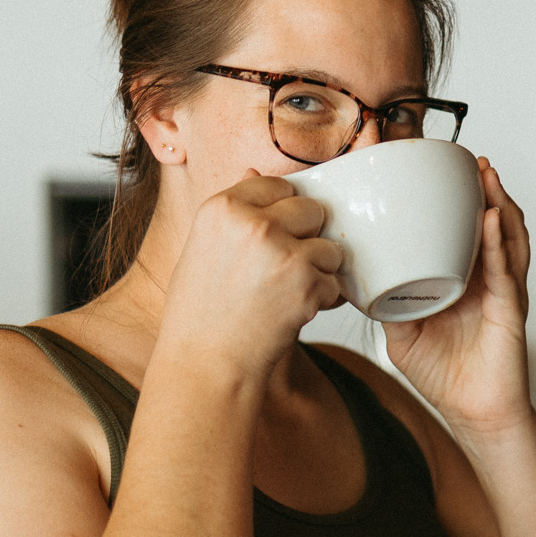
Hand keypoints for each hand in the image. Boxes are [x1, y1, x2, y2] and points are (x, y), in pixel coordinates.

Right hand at [157, 173, 343, 383]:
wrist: (207, 364)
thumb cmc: (200, 314)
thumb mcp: (202, 249)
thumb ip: (233, 213)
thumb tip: (254, 172)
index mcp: (222, 207)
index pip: (277, 186)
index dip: (284, 211)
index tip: (276, 235)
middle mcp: (253, 223)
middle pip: (311, 210)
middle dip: (308, 237)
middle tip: (286, 268)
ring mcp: (283, 252)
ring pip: (329, 247)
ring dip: (320, 270)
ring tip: (289, 293)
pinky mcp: (307, 283)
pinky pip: (335, 282)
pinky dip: (323, 300)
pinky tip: (294, 312)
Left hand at [382, 160, 531, 438]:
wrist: (473, 414)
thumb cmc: (444, 377)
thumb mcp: (402, 336)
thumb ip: (384, 306)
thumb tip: (354, 280)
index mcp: (464, 279)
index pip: (464, 231)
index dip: (459, 202)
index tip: (442, 172)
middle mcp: (486, 279)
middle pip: (491, 223)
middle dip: (483, 189)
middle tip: (469, 159)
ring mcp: (502, 291)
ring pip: (507, 237)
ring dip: (498, 202)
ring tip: (486, 174)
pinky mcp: (510, 309)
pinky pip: (506, 269)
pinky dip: (499, 242)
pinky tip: (491, 219)